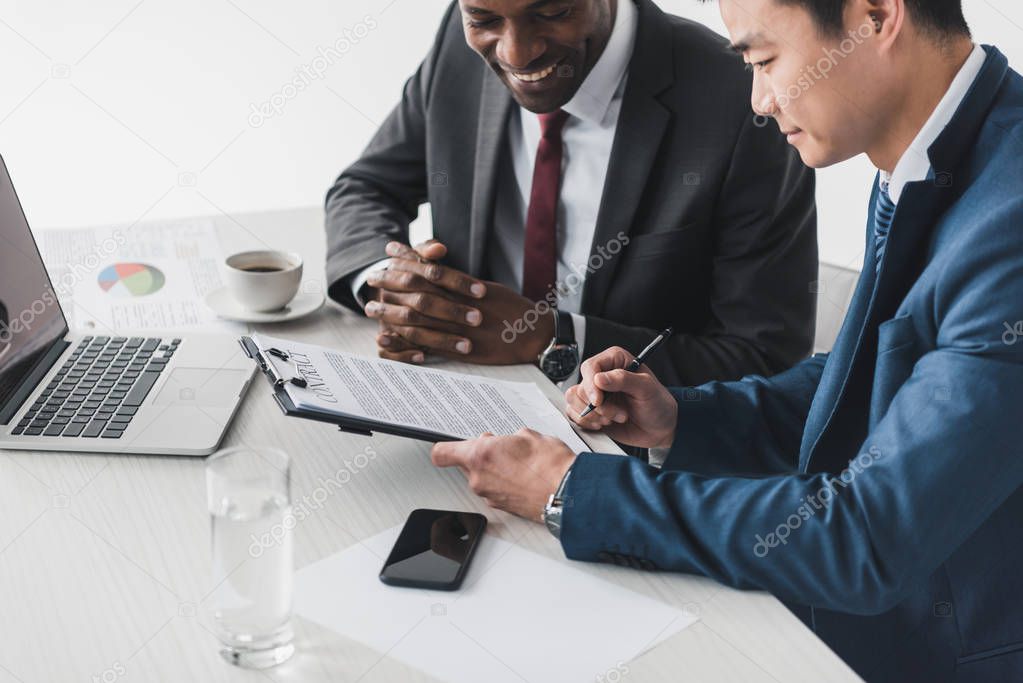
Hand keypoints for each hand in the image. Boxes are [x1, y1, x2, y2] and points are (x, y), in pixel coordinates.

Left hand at [366, 240, 554, 364]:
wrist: (537, 335)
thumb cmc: (517, 311)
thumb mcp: (491, 289)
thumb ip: (464, 283)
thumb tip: (440, 273)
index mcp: (470, 288)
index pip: (433, 269)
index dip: (408, 260)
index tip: (389, 250)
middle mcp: (464, 305)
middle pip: (421, 291)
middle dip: (394, 283)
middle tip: (372, 278)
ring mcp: (462, 328)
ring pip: (420, 318)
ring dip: (393, 313)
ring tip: (371, 308)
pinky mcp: (463, 350)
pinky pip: (429, 345)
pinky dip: (406, 342)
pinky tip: (388, 339)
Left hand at [431, 428, 575, 520]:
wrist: (568, 492)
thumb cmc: (551, 465)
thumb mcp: (528, 435)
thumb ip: (508, 438)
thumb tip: (509, 440)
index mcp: (479, 455)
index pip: (442, 453)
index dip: (445, 447)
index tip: (449, 444)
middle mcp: (479, 478)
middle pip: (466, 464)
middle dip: (481, 455)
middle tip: (502, 447)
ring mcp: (489, 495)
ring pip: (481, 478)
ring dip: (494, 470)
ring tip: (519, 463)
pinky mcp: (501, 507)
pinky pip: (494, 490)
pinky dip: (504, 484)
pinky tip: (523, 477)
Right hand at [565, 346, 677, 448]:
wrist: (660, 428)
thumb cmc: (657, 403)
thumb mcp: (647, 388)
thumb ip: (624, 380)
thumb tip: (599, 378)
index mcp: (614, 361)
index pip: (590, 367)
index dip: (591, 385)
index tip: (599, 400)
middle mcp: (601, 376)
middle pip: (581, 388)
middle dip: (599, 407)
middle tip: (619, 414)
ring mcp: (594, 395)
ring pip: (573, 402)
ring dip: (592, 416)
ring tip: (613, 419)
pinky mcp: (590, 412)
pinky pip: (574, 415)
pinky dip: (587, 423)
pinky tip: (604, 425)